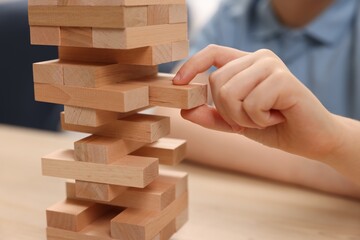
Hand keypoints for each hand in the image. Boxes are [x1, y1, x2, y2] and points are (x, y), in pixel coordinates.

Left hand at [173, 45, 342, 160]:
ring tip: (264, 118)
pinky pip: (251, 103)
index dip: (191, 65)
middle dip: (227, 111)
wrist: (309, 139)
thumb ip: (211, 116)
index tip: (177, 84)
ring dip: (243, 118)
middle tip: (250, 119)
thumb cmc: (273, 126)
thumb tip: (184, 109)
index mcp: (246, 63)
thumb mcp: (235, 122)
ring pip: (229, 92)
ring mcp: (271, 65)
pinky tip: (277, 117)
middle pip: (216, 81)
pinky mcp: (283, 78)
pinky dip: (259, 120)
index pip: (212, 52)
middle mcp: (258, 58)